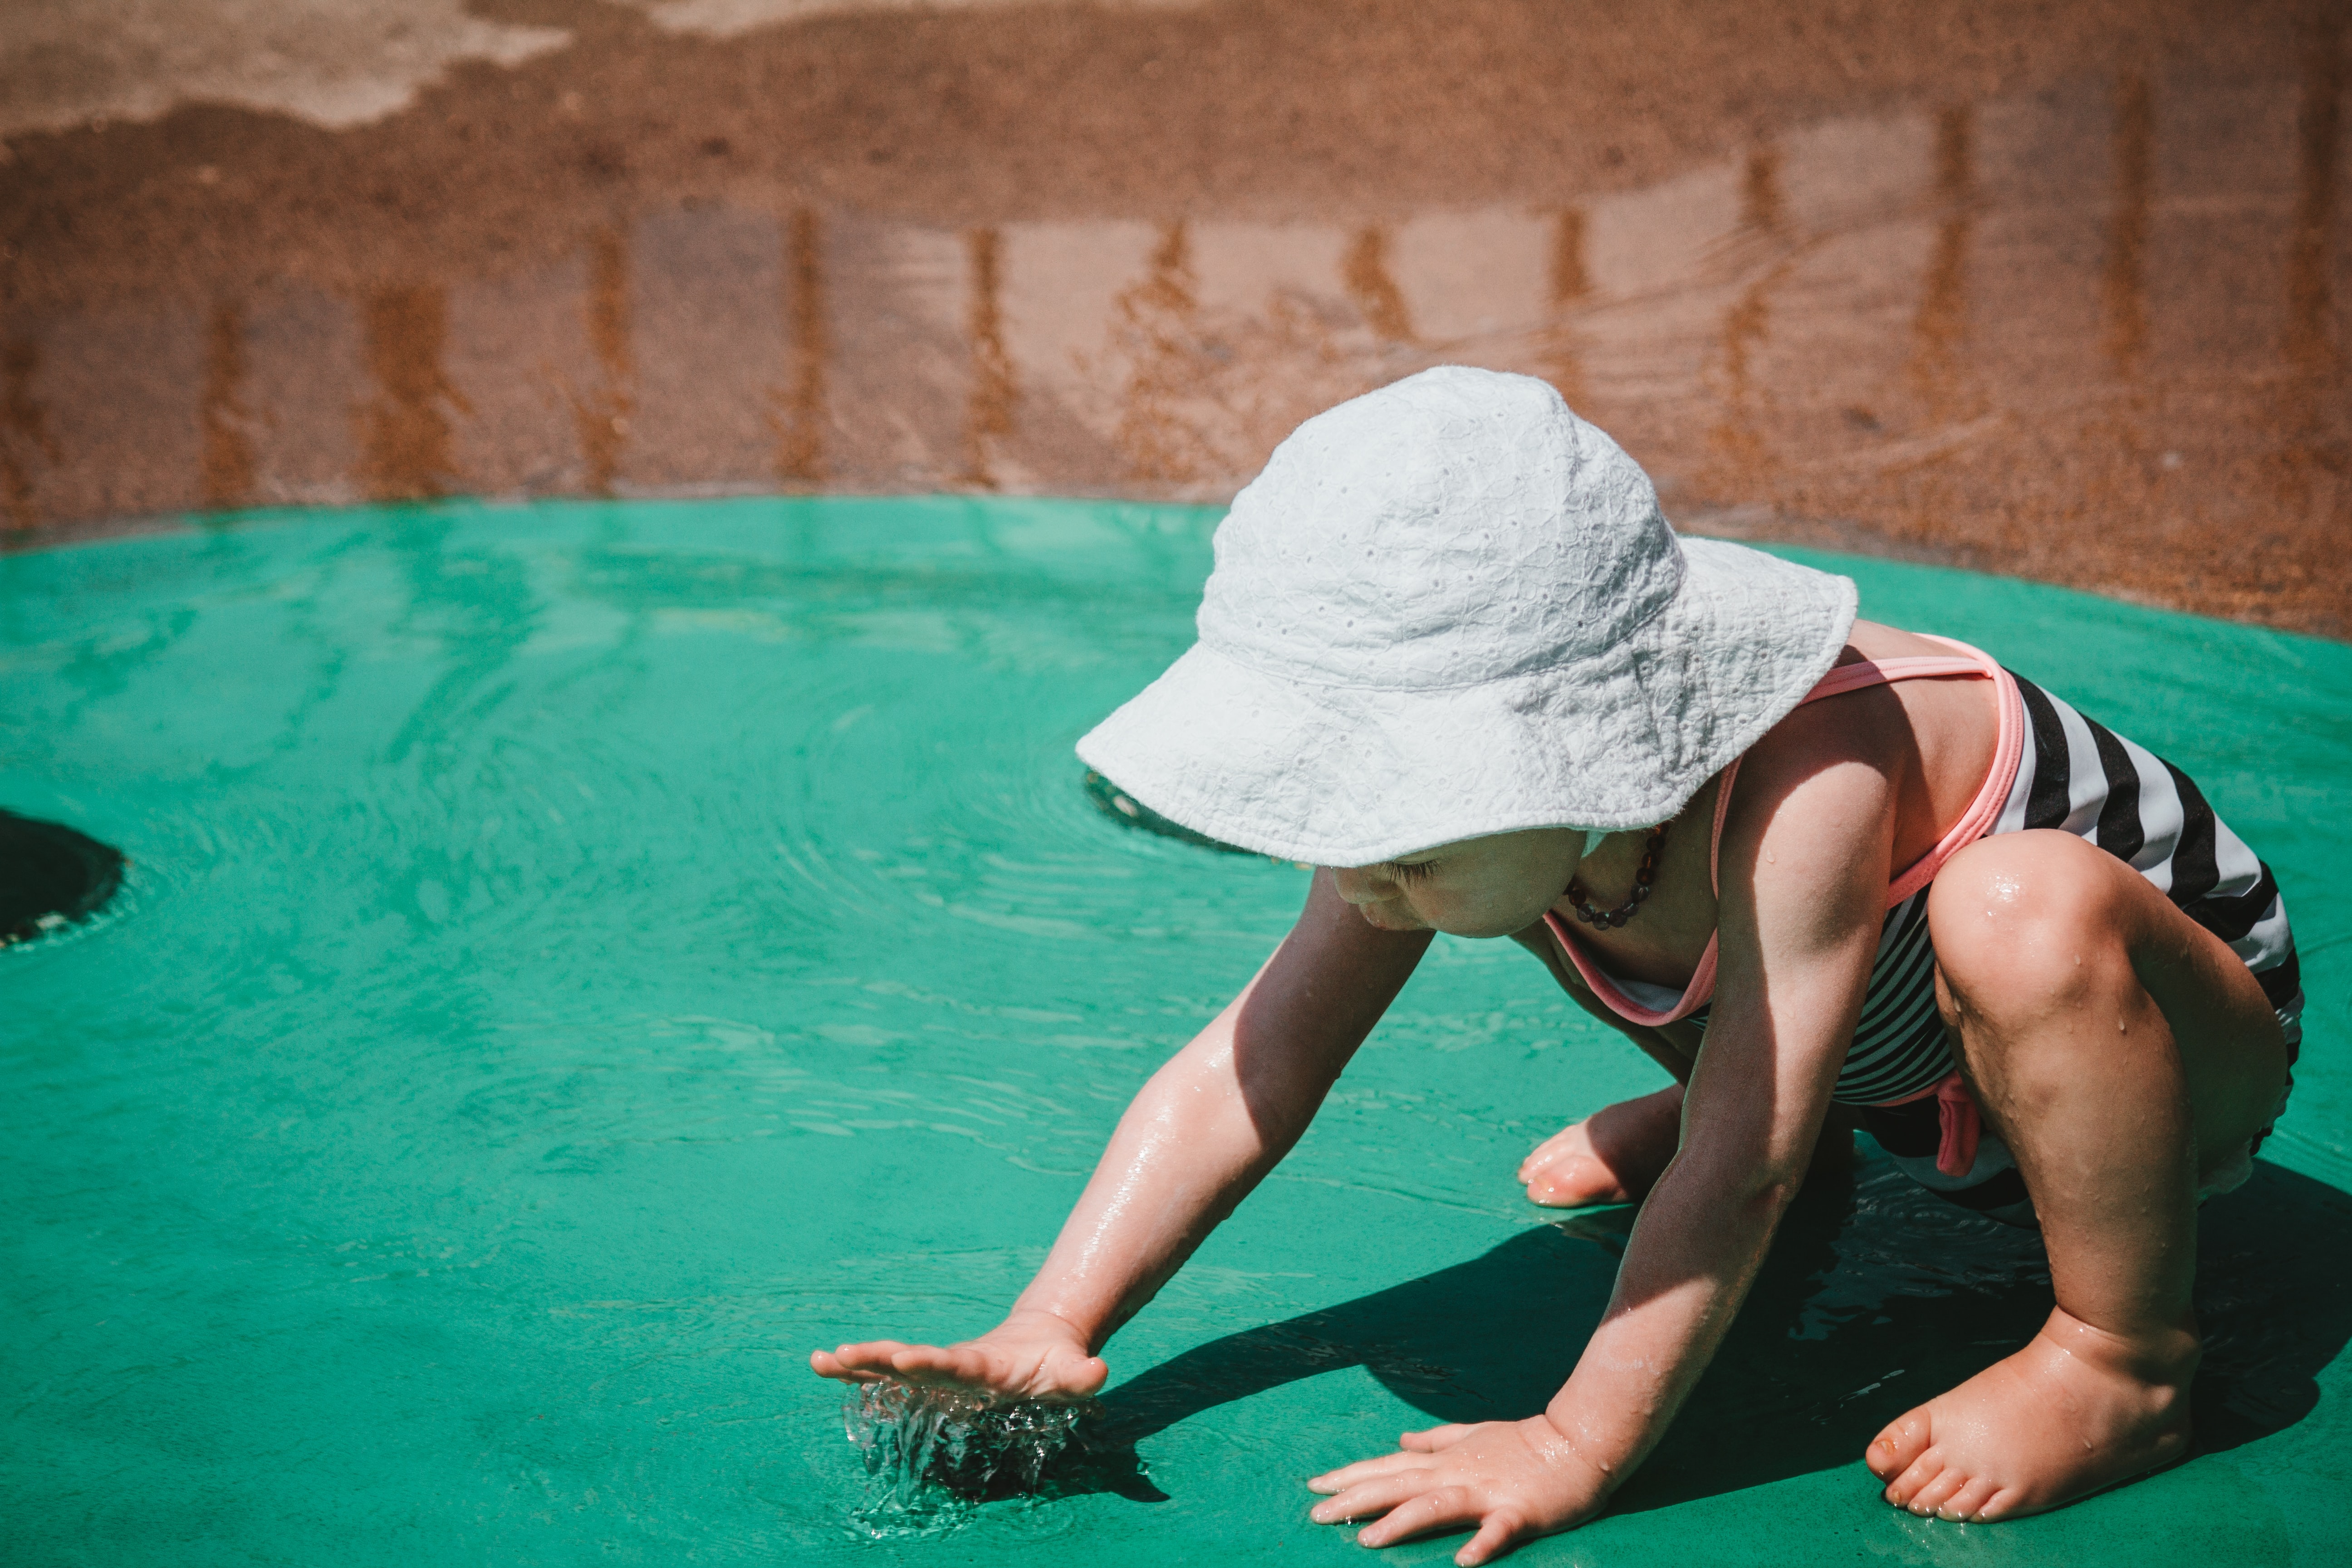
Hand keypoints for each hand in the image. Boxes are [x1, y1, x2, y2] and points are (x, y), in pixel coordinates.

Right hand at [809, 1307, 1108, 1403]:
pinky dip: (856, 1373)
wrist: (1040, 1342)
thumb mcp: (1072, 1373)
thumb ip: (1082, 1375)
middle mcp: (953, 1363)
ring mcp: (936, 1368)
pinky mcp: (926, 1376)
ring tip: (819, 1361)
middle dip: (878, 1359)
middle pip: (911, 1360)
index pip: (955, 1363)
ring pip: (890, 1366)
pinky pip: (886, 1377)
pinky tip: (823, 1368)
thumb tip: (1098, 1372)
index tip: (905, 1357)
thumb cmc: (1055, 1365)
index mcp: (984, 1365)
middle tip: (843, 1355)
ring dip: (857, 1364)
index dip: (931, 1362)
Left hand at [1307, 1415, 1610, 1564]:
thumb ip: (1435, 1440)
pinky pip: (1497, 1530)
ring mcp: (1487, 1490)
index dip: (1351, 1476)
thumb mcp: (1474, 1433)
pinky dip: (1481, 1544)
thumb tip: (1400, 1439)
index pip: (1389, 1466)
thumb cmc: (1525, 1441)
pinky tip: (1463, 1561)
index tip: (1313, 1485)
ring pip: (1435, 1505)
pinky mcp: (1519, 1511)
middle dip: (1356, 1499)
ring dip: (1401, 1522)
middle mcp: (1457, 1473)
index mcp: (1447, 1459)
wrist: (1578, 1441)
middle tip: (1316, 1515)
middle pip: (1398, 1485)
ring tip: (1367, 1540)